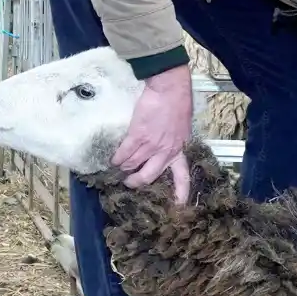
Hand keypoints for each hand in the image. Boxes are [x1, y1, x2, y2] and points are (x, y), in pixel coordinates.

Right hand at [112, 63, 192, 202]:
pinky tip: (113, 159)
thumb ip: (175, 140)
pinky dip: (117, 158)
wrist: (169, 88)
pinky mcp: (137, 135)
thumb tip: (167, 147)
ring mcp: (151, 145)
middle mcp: (166, 152)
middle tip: (129, 182)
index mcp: (179, 150)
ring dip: (123, 168)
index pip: (182, 177)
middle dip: (137, 182)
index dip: (180, 193)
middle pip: (149, 176)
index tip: (177, 206)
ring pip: (133, 165)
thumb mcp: (183, 128)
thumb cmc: (178, 104)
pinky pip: (123, 153)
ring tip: (117, 168)